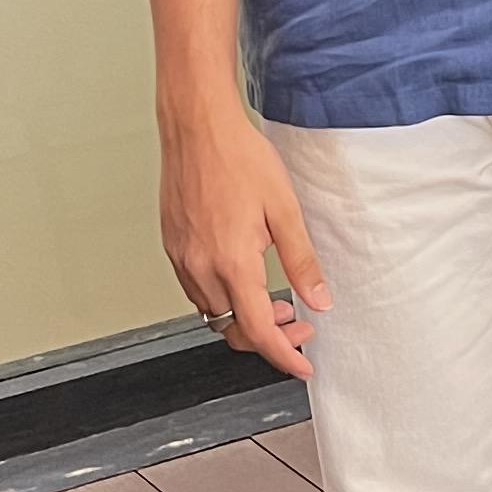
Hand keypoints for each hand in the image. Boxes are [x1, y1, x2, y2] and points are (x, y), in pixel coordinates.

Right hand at [159, 100, 327, 380]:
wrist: (196, 126)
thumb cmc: (239, 157)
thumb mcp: (284, 209)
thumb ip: (301, 261)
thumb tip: (319, 300)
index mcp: (232, 262)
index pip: (259, 330)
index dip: (284, 356)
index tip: (303, 366)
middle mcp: (200, 267)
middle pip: (233, 329)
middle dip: (269, 337)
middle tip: (300, 323)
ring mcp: (181, 259)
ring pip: (212, 313)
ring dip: (244, 317)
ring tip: (277, 299)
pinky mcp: (172, 247)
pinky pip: (197, 290)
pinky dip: (223, 297)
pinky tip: (245, 277)